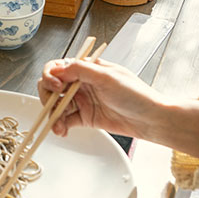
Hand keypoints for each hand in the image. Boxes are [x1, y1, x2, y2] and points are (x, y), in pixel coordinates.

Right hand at [37, 57, 198, 154]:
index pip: (59, 67)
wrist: (150, 119)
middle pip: (52, 87)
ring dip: (53, 115)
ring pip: (57, 105)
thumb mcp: (107, 77)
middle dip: (48, 97)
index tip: (56, 87)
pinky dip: (59, 125)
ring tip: (58, 125)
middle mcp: (82, 83)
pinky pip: (65, 120)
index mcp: (87, 68)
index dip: (51, 76)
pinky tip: (62, 130)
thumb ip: (81, 70)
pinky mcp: (85, 117)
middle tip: (53, 106)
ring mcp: (83, 100)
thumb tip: (59, 68)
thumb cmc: (136, 95)